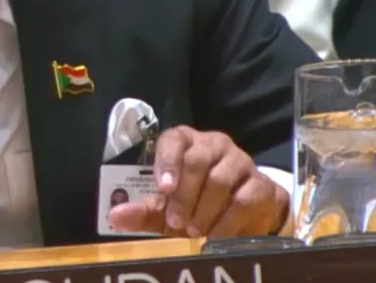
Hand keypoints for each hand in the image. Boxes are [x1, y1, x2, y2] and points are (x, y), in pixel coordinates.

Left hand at [108, 126, 286, 238]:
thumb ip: (144, 211)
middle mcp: (213, 144)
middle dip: (184, 195)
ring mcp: (240, 161)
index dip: (167, 162)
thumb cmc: (197, 204)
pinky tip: (216, 236)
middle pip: (197, 160)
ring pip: (220, 178)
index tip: (163, 189)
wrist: (244, 215)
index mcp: (186, 143)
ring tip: (194, 232)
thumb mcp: (168, 208)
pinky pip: (244, 198)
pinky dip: (227, 221)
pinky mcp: (260, 182)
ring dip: (204, 209)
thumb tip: (115, 216)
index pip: (174, 140)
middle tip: (176, 223)